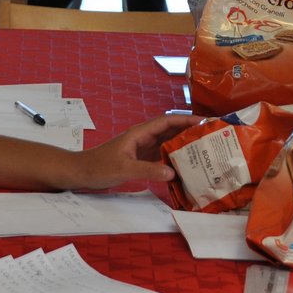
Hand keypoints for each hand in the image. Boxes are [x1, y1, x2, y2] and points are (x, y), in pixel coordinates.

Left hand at [66, 112, 198, 189]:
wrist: (81, 173)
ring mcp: (143, 148)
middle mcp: (143, 138)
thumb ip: (147, 171)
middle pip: (170, 130)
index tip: (204, 121)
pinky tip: (185, 166)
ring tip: (204, 150)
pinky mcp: (141, 159)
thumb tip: (173, 173)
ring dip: (183, 144)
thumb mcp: (124, 169)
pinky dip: (174, 158)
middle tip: (210, 136)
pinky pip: (162, 155)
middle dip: (189, 131)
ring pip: (168, 142)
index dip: (185, 119)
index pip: (167, 121)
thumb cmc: (99, 167)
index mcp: (140, 133)